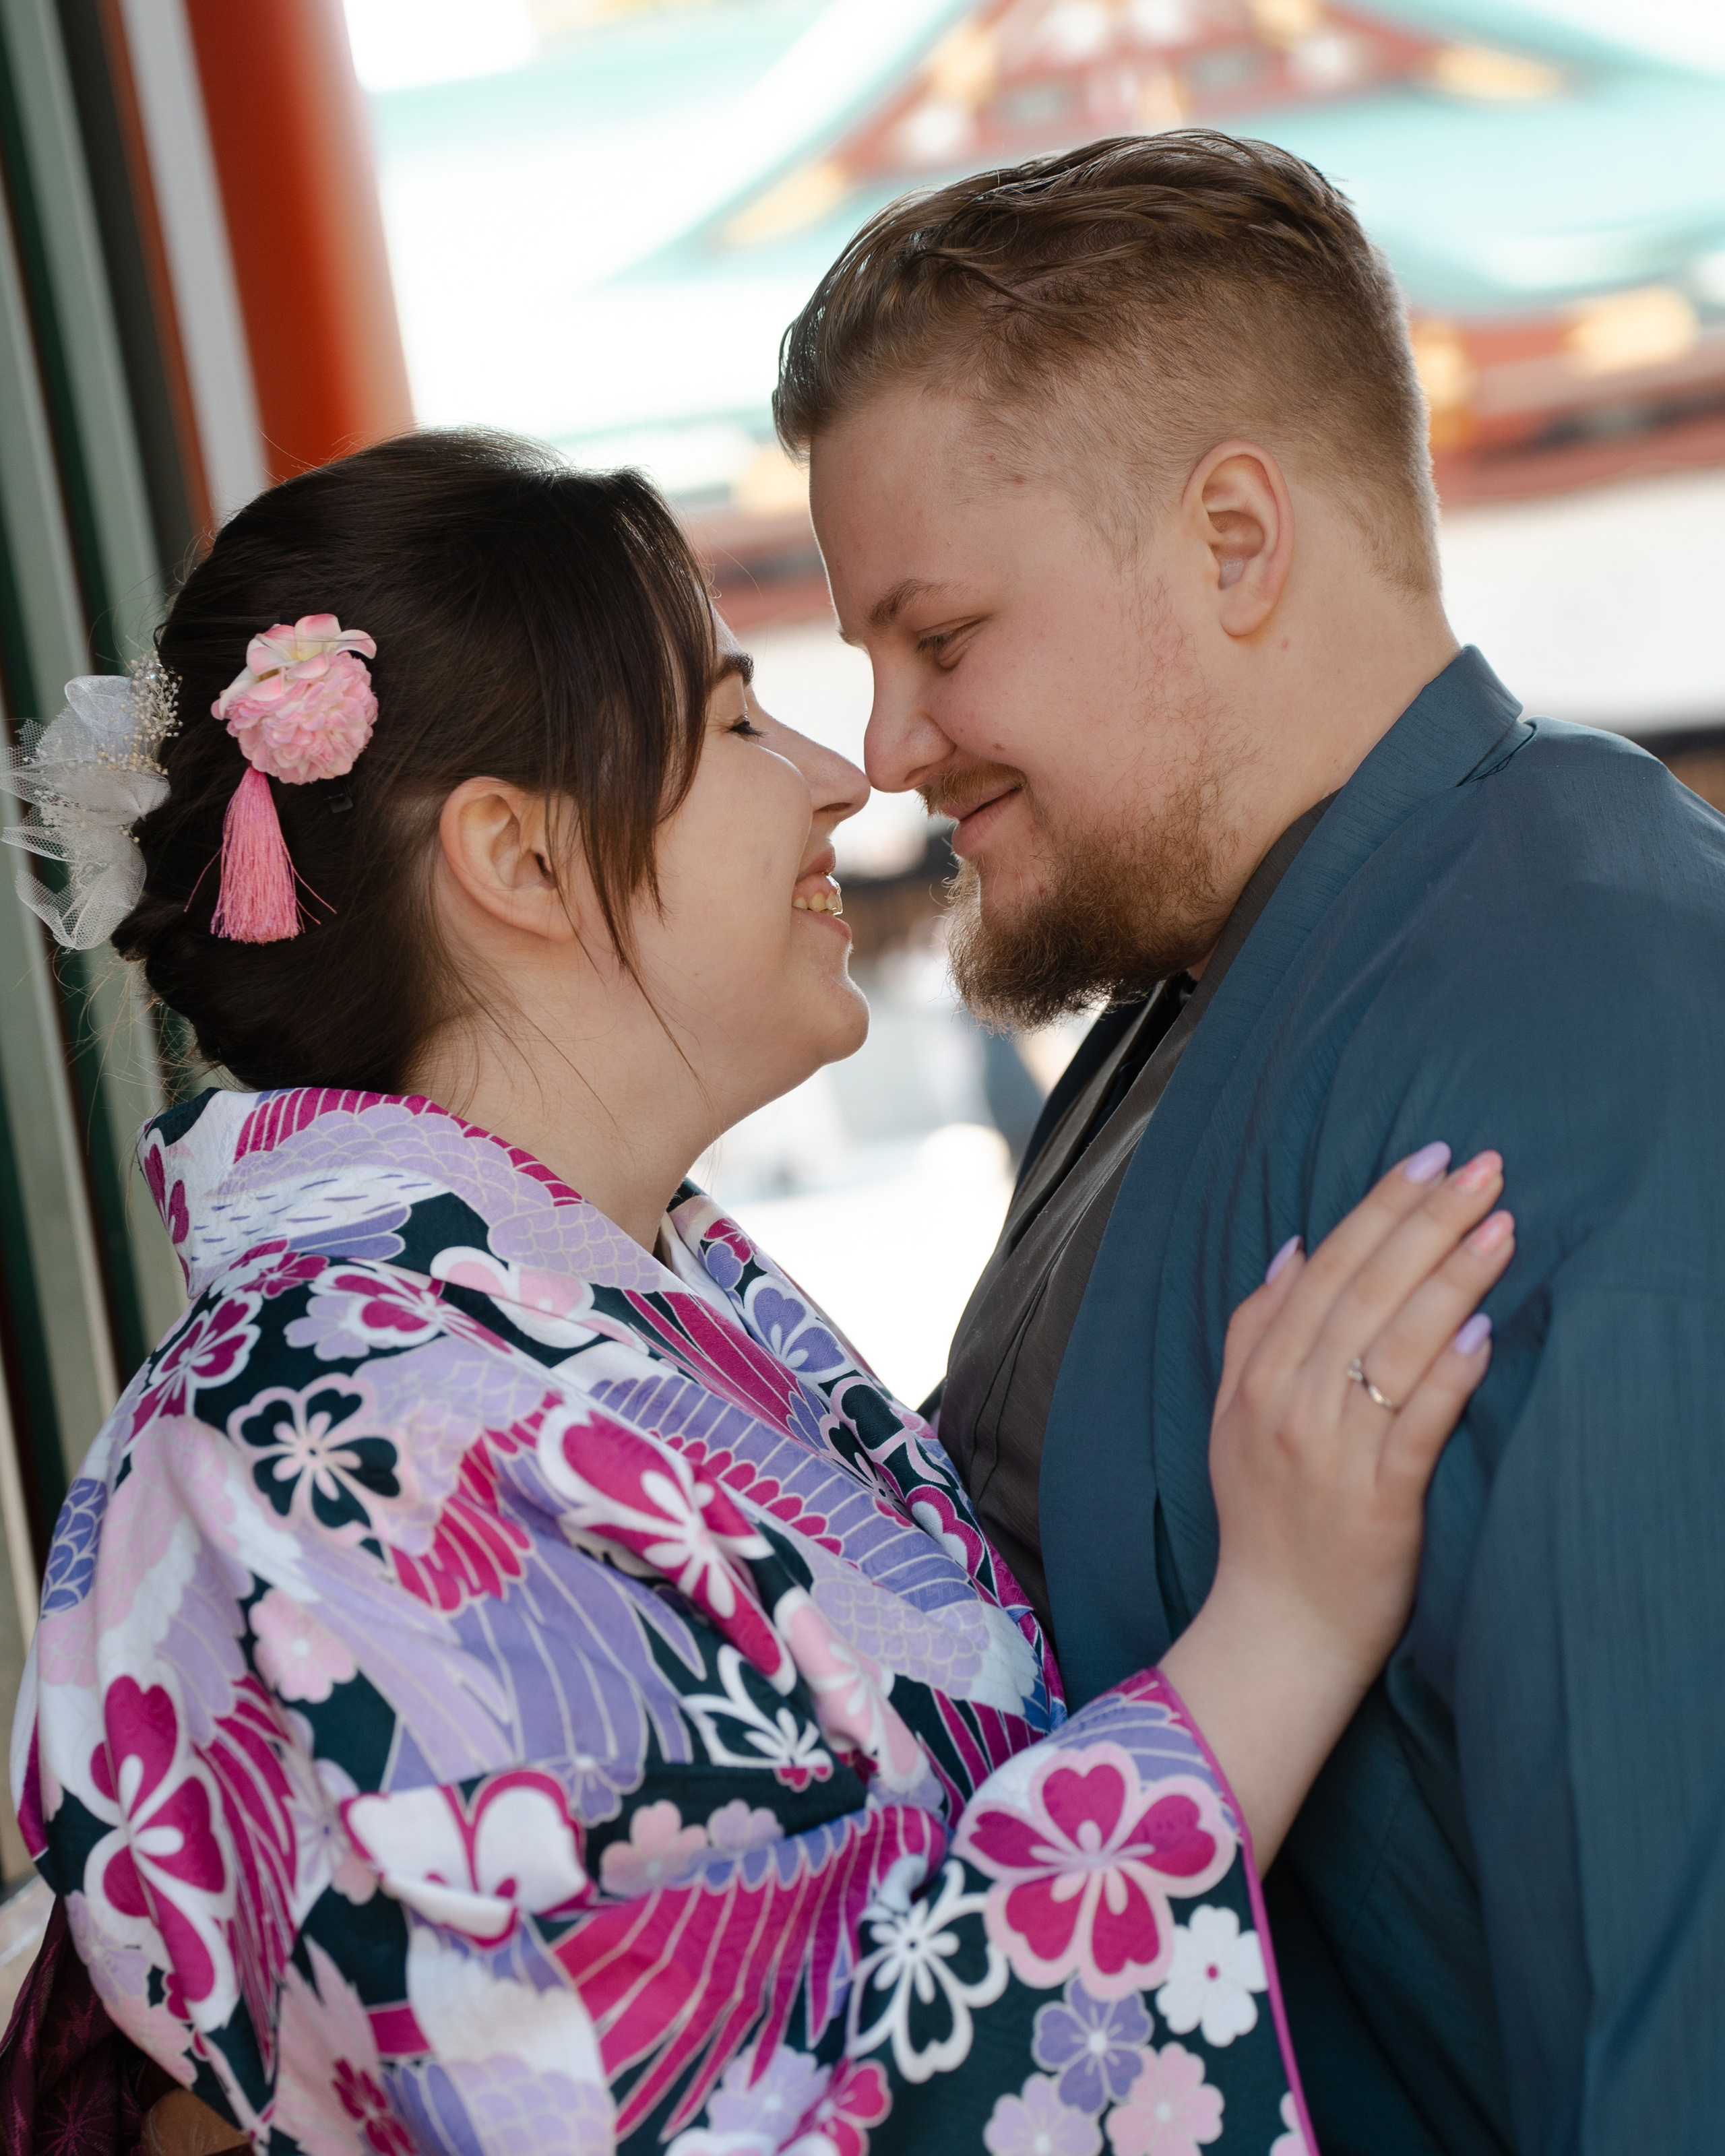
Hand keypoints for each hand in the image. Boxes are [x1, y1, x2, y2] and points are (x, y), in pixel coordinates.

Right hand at [1160, 1144, 1512, 1865]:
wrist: (1273, 1628)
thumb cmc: (1265, 1520)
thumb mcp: (1233, 1417)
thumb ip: (1254, 1331)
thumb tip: (1293, 1250)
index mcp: (1259, 1375)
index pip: (1326, 1269)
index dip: (1380, 1208)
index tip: (1430, 1157)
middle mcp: (1290, 1402)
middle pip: (1364, 1292)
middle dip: (1426, 1221)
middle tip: (1483, 1167)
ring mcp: (1331, 1451)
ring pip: (1394, 1346)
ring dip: (1450, 1280)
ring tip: (1501, 1225)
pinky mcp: (1377, 1502)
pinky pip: (1416, 1427)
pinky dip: (1447, 1376)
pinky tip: (1481, 1332)